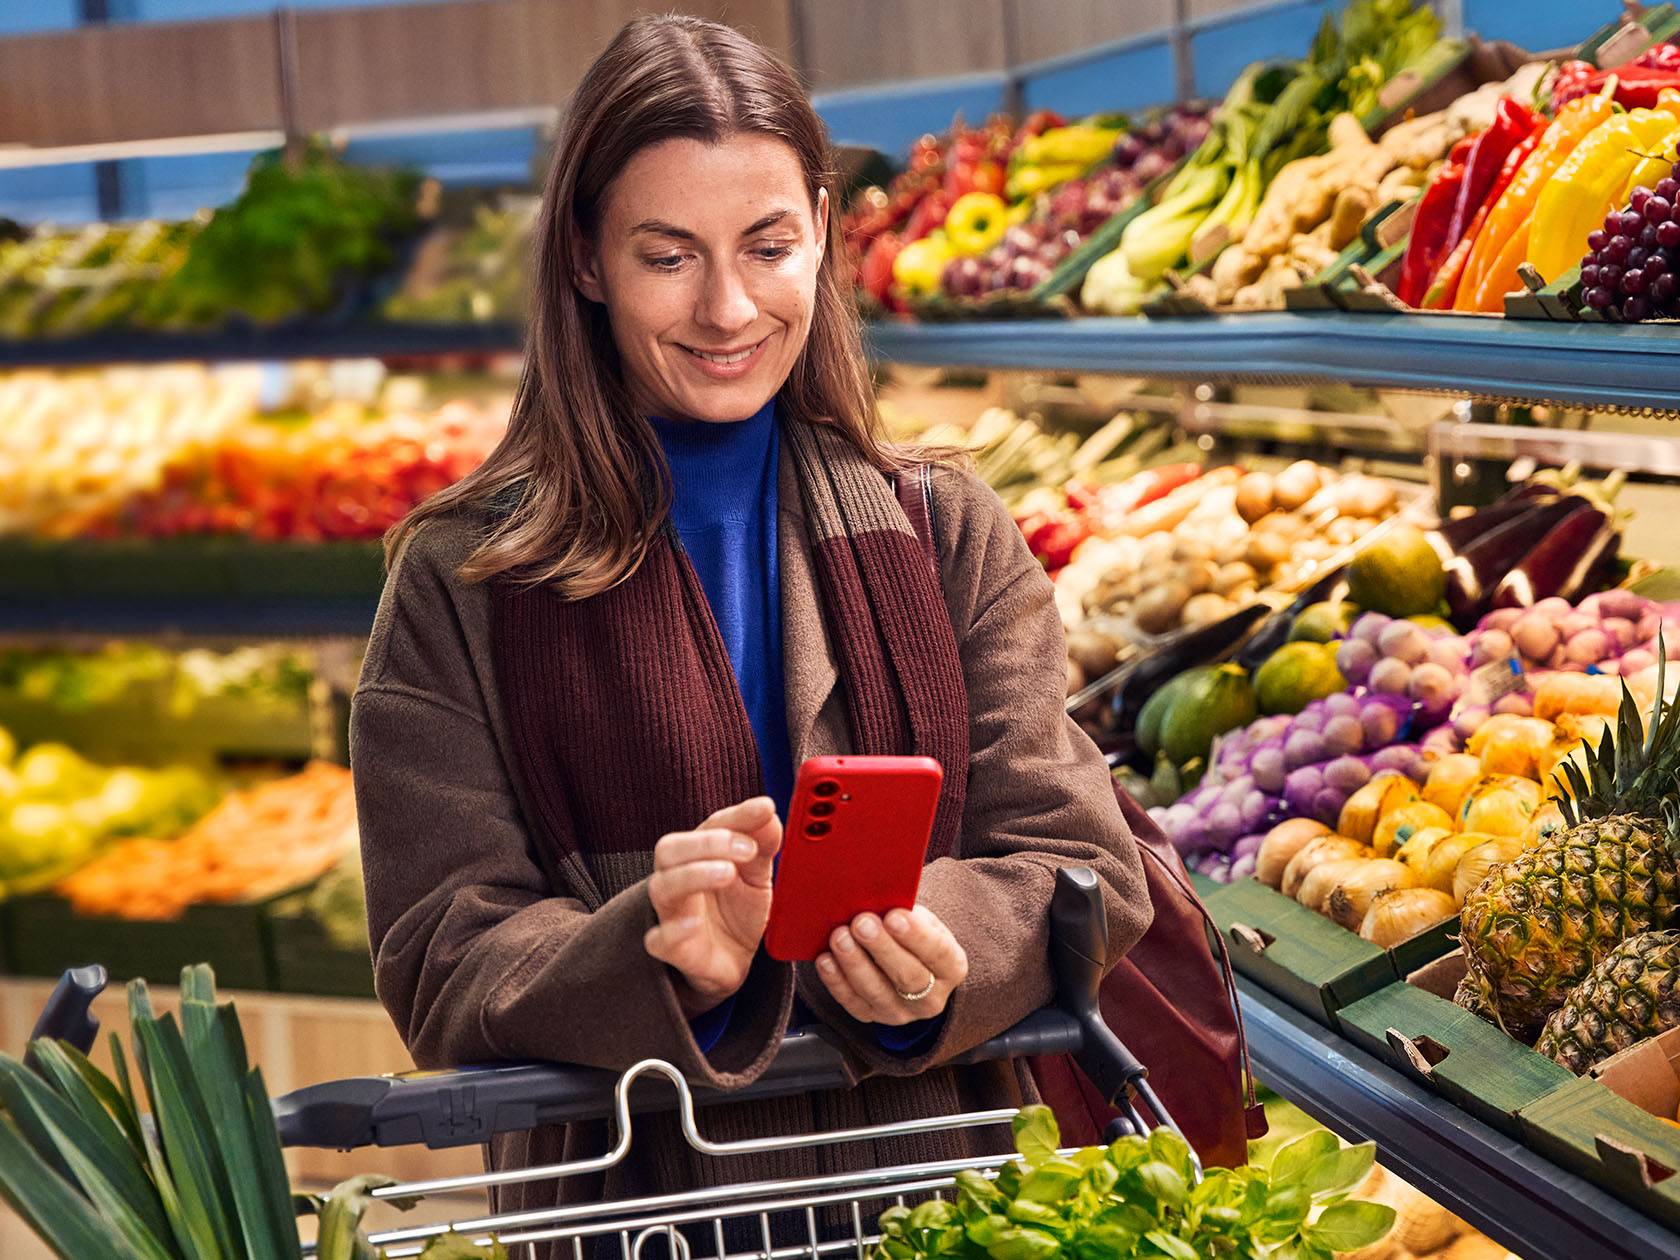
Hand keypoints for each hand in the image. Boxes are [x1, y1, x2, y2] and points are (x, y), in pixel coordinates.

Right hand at [643, 797, 781, 1015]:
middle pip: (671, 849)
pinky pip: (659, 939)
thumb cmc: (737, 910)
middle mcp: (679, 878)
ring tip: (728, 873)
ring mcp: (673, 914)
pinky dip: (674, 930)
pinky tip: (694, 922)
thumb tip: (768, 815)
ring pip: (663, 887)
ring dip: (694, 875)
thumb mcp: (757, 874)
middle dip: (707, 842)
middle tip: (747, 848)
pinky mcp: (674, 950)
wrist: (733, 960)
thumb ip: (762, 844)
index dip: (737, 816)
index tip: (764, 809)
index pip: (710, 825)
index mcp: (699, 854)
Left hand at [816, 904, 966, 1026]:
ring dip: (855, 963)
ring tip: (840, 938)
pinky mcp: (872, 1016)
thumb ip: (905, 913)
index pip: (938, 953)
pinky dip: (836, 981)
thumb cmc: (912, 933)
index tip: (895, 916)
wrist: (905, 959)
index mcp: (951, 967)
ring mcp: (901, 1011)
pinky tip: (826, 960)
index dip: (916, 935)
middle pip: (908, 976)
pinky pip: (852, 1003)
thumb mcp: (920, 919)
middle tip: (862, 923)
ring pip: (877, 992)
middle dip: (882, 947)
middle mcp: (931, 997)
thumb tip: (879, 900)